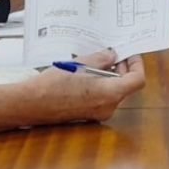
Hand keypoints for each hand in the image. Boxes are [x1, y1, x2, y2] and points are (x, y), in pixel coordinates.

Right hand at [26, 49, 146, 122]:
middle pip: (125, 86)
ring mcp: (98, 113)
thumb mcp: (80, 63)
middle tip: (112, 54)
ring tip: (95, 61)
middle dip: (121, 68)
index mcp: (109, 94)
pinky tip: (86, 74)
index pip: (137, 80)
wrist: (32, 104)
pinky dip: (100, 85)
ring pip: (113, 92)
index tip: (129, 54)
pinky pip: (102, 98)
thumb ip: (101, 59)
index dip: (136, 64)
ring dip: (109, 76)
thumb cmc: (53, 85)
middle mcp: (107, 107)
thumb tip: (112, 55)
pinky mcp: (88, 115)